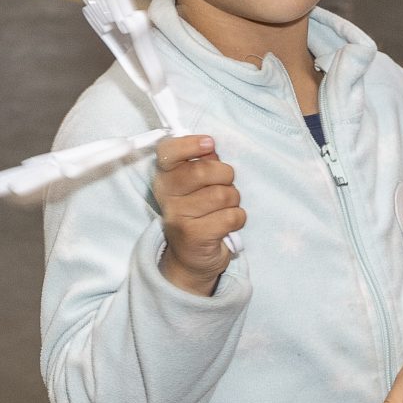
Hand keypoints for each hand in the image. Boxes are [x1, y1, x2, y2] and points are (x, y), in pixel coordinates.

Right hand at [154, 136, 244, 293]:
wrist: (192, 259)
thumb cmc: (200, 214)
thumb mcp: (196, 186)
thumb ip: (202, 163)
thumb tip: (210, 147)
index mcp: (165, 177)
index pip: (167, 151)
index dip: (190, 144)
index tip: (209, 145)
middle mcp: (167, 195)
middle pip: (203, 171)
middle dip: (225, 176)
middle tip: (224, 187)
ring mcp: (178, 216)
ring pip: (222, 194)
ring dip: (233, 201)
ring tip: (224, 210)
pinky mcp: (194, 235)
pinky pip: (231, 216)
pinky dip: (237, 219)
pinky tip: (227, 225)